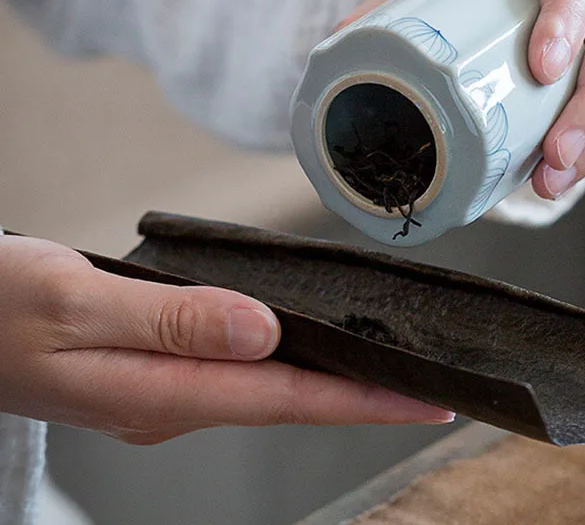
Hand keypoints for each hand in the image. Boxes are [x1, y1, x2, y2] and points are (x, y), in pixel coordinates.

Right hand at [0, 235, 451, 443]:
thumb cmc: (2, 305)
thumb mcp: (80, 300)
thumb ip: (173, 317)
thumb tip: (262, 332)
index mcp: (160, 390)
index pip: (287, 398)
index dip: (363, 399)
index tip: (424, 398)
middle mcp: (172, 402)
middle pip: (287, 400)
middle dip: (361, 396)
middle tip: (426, 384)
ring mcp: (164, 394)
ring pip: (266, 388)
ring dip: (328, 380)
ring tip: (384, 366)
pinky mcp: (156, 374)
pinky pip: (238, 372)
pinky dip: (284, 362)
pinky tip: (304, 346)